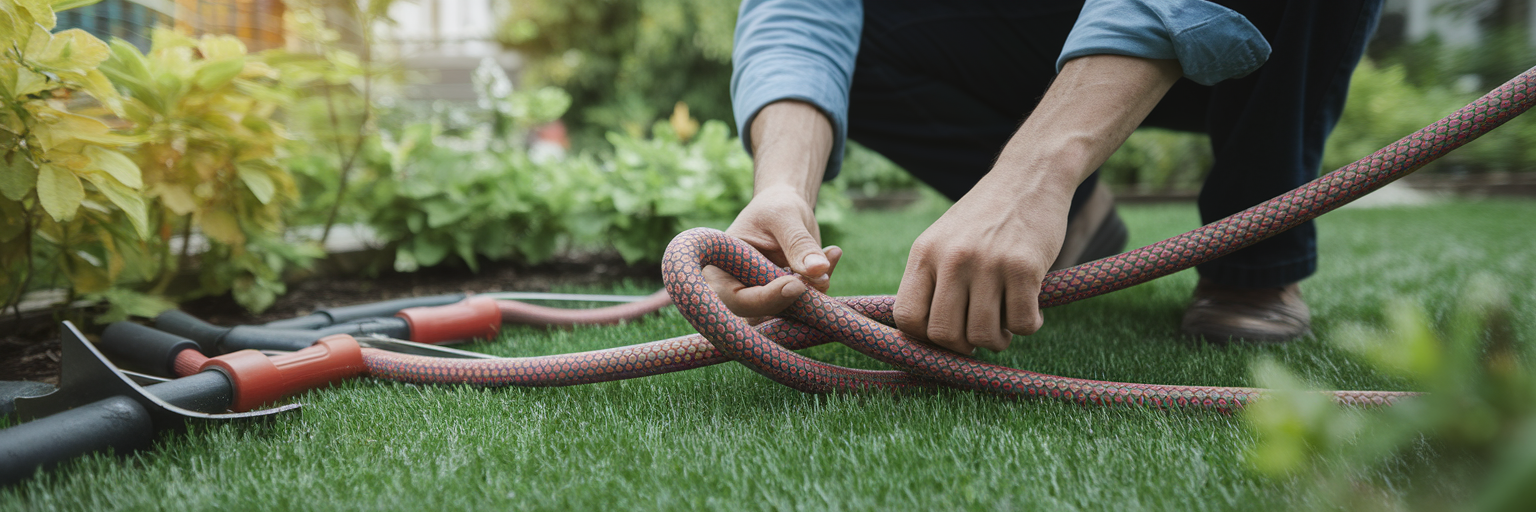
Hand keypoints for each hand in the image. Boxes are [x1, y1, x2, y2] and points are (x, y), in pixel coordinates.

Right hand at [704, 100, 838, 318]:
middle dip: (792, 301)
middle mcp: (735, 290)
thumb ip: (798, 243)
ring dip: (812, 294)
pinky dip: (822, 286)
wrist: (786, 208)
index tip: (796, 284)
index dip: (765, 299)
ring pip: (784, 316)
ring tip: (830, 254)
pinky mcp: (783, 302)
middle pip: (758, 317)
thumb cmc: (776, 206)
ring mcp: (760, 299)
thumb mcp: (785, 217)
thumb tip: (819, 271)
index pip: (735, 299)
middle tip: (820, 277)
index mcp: (718, 269)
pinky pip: (804, 307)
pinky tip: (833, 254)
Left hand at [895, 186, 1069, 354]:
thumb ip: (932, 280)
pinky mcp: (1025, 267)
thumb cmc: (985, 217)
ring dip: (998, 339)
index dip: (925, 339)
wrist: (1029, 176)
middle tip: (980, 334)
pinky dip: (1029, 326)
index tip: (946, 337)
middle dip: (964, 347)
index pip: (907, 318)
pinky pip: (1022, 324)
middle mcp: (952, 258)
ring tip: (1006, 321)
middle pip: (944, 335)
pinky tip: (1031, 309)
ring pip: (984, 336)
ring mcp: (988, 263)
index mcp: (924, 253)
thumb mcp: (945, 239)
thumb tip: (927, 340)